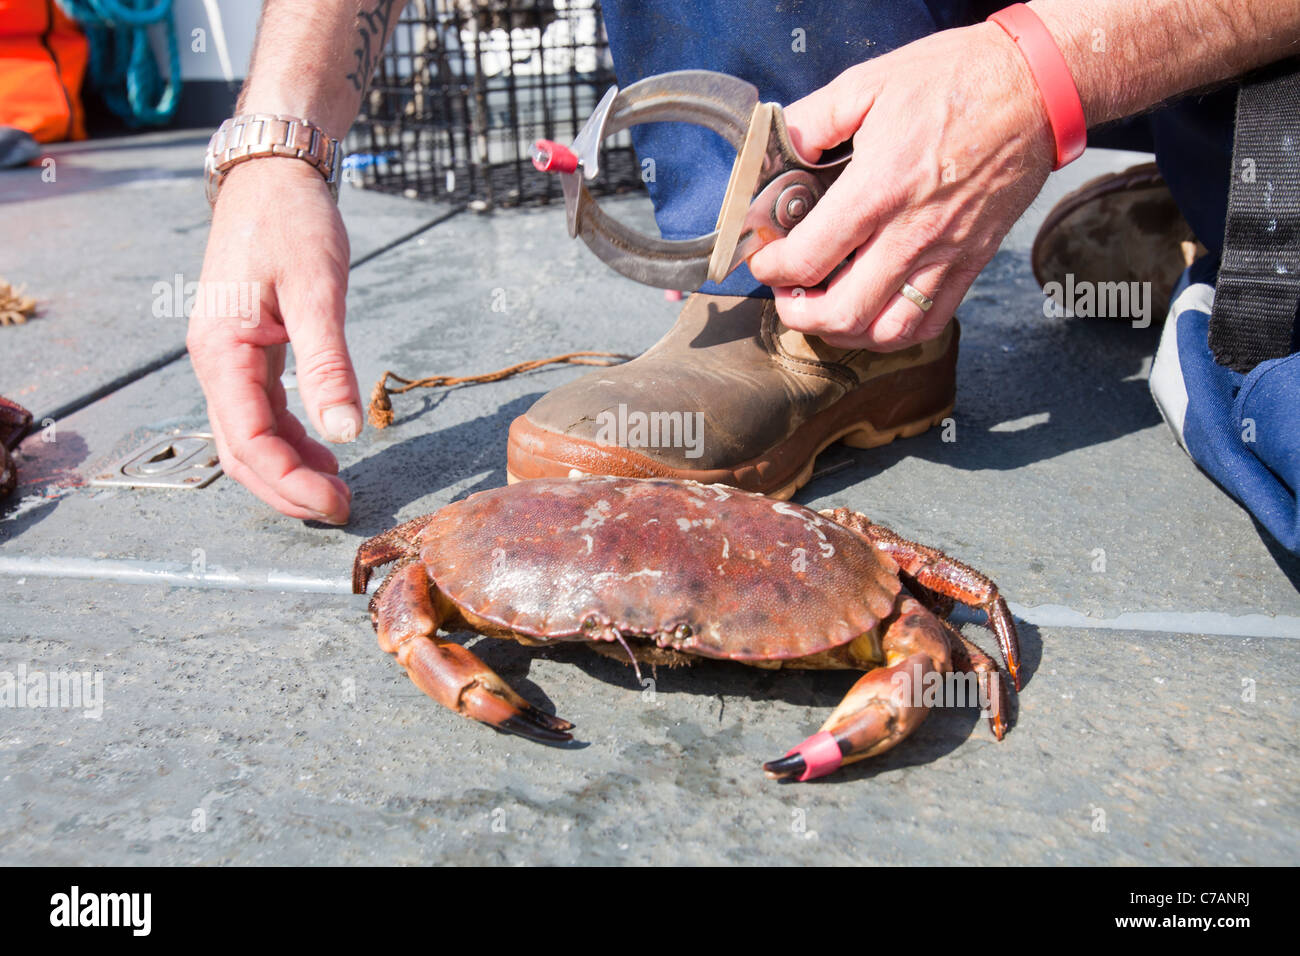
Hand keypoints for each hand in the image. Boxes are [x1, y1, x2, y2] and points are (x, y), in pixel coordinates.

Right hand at [186, 159, 358, 522]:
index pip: (248, 441)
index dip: (290, 482)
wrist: (273, 174)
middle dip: (287, 488)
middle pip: (241, 451)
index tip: (336, 503)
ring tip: (338, 486)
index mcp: (221, 350)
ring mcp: (228, 358)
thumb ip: (328, 364)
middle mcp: (215, 361)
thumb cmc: (291, 220)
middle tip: (340, 509)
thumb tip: (344, 432)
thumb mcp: (317, 290)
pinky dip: (292, 438)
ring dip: (290, 468)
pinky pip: (261, 411)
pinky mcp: (248, 351)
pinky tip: (327, 448)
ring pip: (250, 436)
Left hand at [747, 23, 1056, 350]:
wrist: (1034, 88)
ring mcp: (946, 254)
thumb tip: (779, 148)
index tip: (765, 261)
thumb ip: (812, 121)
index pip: (809, 258)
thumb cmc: (957, 80)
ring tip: (824, 311)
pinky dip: (893, 334)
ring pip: (886, 332)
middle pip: (843, 312)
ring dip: (845, 333)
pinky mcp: (971, 263)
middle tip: (787, 295)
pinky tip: (872, 315)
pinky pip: (929, 322)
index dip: (773, 269)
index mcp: (879, 189)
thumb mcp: (868, 83)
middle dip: (800, 315)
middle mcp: (912, 233)